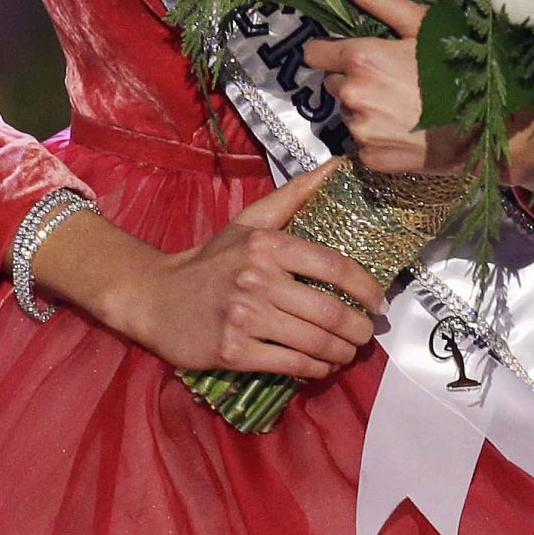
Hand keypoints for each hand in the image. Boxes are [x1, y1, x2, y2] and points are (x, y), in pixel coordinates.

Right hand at [108, 168, 387, 380]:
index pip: (333, 266)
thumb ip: (294, 195)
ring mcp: (243, 318)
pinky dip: (313, 369)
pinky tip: (320, 366)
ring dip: (340, 353)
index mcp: (266, 245)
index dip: (366, 287)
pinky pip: (289, 364)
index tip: (378, 300)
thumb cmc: (210, 261)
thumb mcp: (249, 222)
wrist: (155, 298)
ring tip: (347, 352)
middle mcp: (256, 279)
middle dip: (358, 329)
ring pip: (313, 342)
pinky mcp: (232, 352)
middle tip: (367, 334)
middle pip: (329, 311)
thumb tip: (338, 165)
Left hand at [312, 0, 533, 183]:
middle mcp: (352, 95)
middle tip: (391, 79)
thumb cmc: (458, 67)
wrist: (487, 127)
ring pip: (348, 112)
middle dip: (354, 79)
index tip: (349, 53)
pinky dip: (377, 135)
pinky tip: (405, 128)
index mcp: (361, 59)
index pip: (315, 54)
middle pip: (334, 83)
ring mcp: (360, 131)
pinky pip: (362, 141)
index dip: (330, 51)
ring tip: (403, 105)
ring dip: (365, 107)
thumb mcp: (422, 25)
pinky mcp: (369, 158)